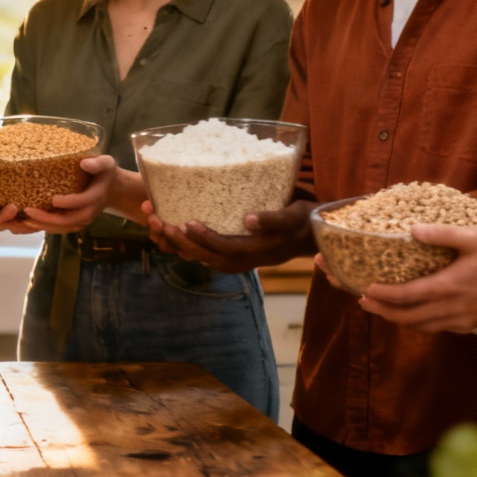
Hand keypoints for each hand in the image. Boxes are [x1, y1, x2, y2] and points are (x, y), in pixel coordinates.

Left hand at [20, 155, 134, 234]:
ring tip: (25, 220)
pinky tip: (30, 222)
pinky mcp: (75, 222)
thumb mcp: (107, 163)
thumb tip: (84, 163)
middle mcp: (90, 212)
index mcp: (96, 197)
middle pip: (69, 220)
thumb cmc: (105, 173)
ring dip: (44, 225)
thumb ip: (98, 164)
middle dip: (48, 218)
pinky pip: (60, 228)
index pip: (82, 202)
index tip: (53, 199)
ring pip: (63, 227)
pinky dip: (46, 227)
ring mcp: (82, 220)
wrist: (112, 189)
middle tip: (29, 212)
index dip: (68, 202)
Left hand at [144, 198, 313, 272]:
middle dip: (184, 243)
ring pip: (206, 258)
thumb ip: (272, 219)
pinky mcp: (238, 255)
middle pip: (209, 256)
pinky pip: (210, 256)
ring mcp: (241, 260)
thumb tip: (248, 220)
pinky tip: (177, 238)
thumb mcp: (294, 215)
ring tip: (162, 230)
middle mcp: (247, 260)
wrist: (313, 235)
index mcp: (259, 251)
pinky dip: (191, 248)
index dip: (205, 238)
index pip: (226, 248)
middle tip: (163, 225)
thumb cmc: (304, 221)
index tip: (187, 223)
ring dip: (182, 247)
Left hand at [358, 225, 476, 331]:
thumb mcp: (475, 237)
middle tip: (364, 301)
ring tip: (382, 308)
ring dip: (399, 319)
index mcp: (448, 287)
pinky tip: (414, 312)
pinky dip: (419, 322)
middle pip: (407, 318)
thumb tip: (413, 230)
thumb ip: (442, 234)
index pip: (405, 296)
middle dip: (382, 311)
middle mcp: (450, 309)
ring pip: (421, 326)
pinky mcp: (470, 325)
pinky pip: (436, 327)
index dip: (382, 296)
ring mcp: (460, 321)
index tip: (364, 290)